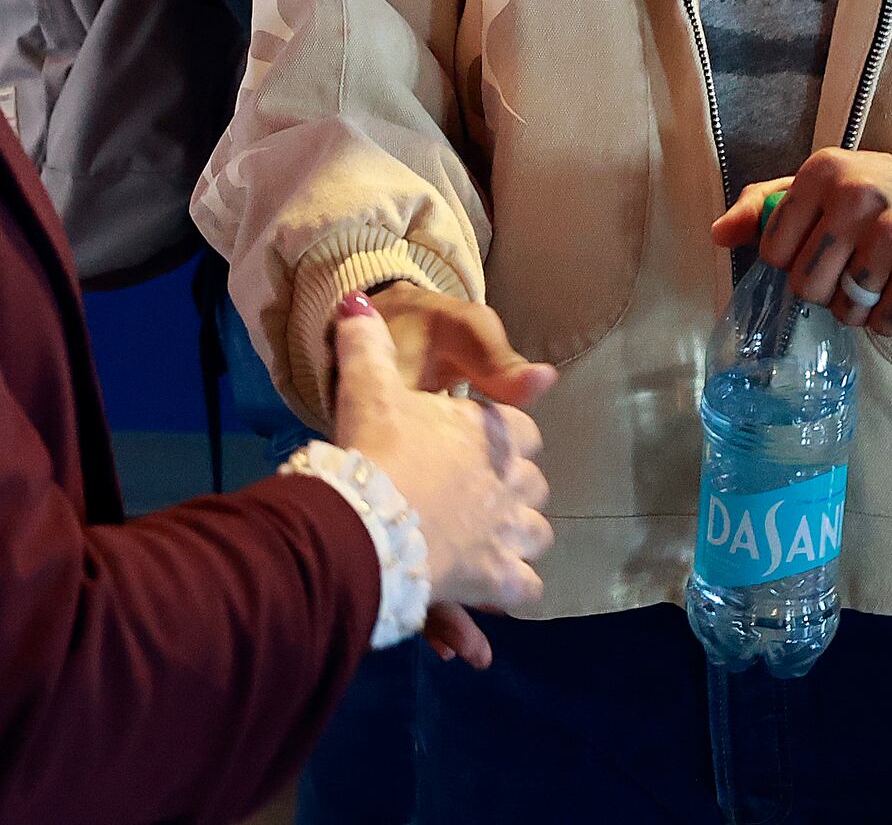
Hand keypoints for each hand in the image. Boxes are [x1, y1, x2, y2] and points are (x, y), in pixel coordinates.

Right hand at [329, 297, 551, 667]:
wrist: (365, 519)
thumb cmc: (375, 446)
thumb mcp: (368, 385)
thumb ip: (366, 344)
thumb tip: (354, 302)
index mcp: (494, 431)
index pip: (524, 430)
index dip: (502, 436)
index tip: (475, 443)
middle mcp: (513, 480)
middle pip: (533, 483)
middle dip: (512, 488)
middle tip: (474, 494)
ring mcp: (509, 532)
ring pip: (537, 534)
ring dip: (518, 537)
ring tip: (488, 542)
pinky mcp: (495, 579)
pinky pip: (525, 588)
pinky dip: (512, 589)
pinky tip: (491, 589)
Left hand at [710, 150, 891, 337]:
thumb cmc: (885, 200)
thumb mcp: (827, 184)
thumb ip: (766, 204)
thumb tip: (718, 234)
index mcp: (825, 169)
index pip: (773, 250)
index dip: (794, 261)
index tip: (824, 246)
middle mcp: (857, 195)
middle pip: (804, 286)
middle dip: (827, 288)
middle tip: (856, 265)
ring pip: (842, 310)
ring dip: (860, 307)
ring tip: (882, 276)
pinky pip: (882, 326)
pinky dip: (891, 321)